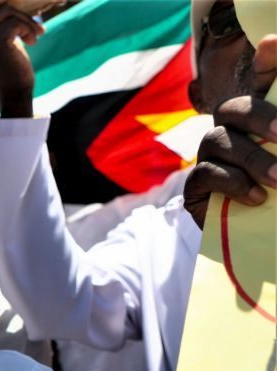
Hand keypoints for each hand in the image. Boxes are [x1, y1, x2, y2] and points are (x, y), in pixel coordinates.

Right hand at [0, 0, 41, 117]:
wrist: (13, 96)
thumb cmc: (9, 71)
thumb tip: (8, 1)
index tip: (13, 9)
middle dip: (10, 4)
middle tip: (27, 14)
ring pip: (7, 10)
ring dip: (26, 20)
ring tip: (35, 35)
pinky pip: (16, 22)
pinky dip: (29, 29)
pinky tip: (33, 41)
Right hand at [184, 35, 276, 227]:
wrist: (247, 235)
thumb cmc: (272, 192)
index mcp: (255, 120)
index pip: (259, 82)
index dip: (267, 62)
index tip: (273, 43)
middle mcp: (229, 130)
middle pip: (234, 107)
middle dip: (260, 117)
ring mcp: (208, 155)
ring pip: (220, 140)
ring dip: (254, 159)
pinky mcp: (194, 184)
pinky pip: (206, 173)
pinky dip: (233, 183)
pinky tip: (256, 197)